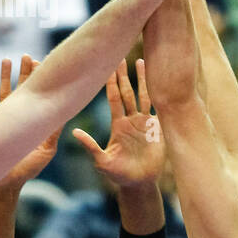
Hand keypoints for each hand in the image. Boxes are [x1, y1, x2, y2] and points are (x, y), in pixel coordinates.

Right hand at [0, 55, 58, 187]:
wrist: (7, 184)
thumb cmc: (28, 169)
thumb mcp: (46, 150)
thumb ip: (53, 133)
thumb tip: (66, 116)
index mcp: (33, 121)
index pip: (38, 96)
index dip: (40, 80)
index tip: (43, 64)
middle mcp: (19, 117)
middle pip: (21, 89)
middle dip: (24, 72)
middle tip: (26, 55)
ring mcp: (3, 120)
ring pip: (4, 93)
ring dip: (5, 77)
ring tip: (7, 59)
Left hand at [72, 59, 164, 188]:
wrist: (140, 184)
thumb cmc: (119, 175)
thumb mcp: (102, 161)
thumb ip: (90, 146)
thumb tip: (74, 132)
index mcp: (118, 125)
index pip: (114, 98)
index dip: (110, 82)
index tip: (106, 66)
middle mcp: (131, 120)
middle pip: (127, 92)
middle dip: (123, 74)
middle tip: (120, 54)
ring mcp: (145, 123)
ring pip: (143, 96)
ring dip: (142, 79)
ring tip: (142, 60)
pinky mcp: (158, 129)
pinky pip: (159, 108)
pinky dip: (160, 94)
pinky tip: (162, 82)